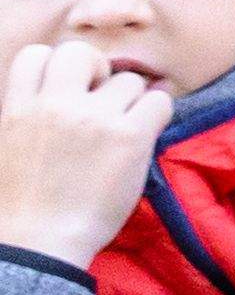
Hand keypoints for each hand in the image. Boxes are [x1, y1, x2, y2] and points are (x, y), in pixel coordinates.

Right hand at [0, 42, 165, 267]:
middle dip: (95, 69)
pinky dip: (156, 114)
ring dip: (129, 102)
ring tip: (120, 131)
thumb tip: (57, 94)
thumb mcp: (7, 146)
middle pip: (81, 52)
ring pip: (128, 80)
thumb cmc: (22, 204)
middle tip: (100, 98)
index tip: (66, 88)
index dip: (55, 66)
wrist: (40, 241)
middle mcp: (55, 105)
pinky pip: (159, 100)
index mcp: (17, 108)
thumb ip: (28, 114)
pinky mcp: (129, 136)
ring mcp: (94, 118)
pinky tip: (144, 135)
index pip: (36, 54)